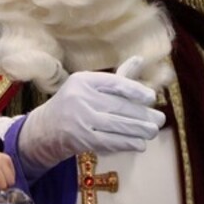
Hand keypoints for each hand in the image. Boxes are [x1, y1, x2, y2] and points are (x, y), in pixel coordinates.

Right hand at [18, 56, 166, 178]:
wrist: (44, 130)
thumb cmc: (73, 105)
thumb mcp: (89, 87)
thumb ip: (115, 78)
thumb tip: (140, 60)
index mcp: (83, 80)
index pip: (114, 83)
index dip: (136, 90)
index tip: (151, 98)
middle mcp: (79, 97)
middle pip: (118, 106)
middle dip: (142, 115)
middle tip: (160, 119)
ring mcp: (79, 119)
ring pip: (117, 125)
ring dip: (139, 130)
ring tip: (153, 131)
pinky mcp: (81, 138)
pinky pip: (110, 141)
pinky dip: (127, 143)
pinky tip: (140, 144)